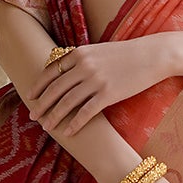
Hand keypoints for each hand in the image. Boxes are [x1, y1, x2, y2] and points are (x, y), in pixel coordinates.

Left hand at [25, 36, 169, 135]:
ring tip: (46, 126)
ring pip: (67, 102)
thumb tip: (66, 72)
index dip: (38, 85)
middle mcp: (83, 66)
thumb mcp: (99, 50)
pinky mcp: (108, 94)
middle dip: (41, 104)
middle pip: (55, 88)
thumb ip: (82, 59)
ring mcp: (95, 80)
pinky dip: (75, 123)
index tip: (30, 96)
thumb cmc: (127, 53)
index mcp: (79, 53)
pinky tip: (68, 132)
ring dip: (54, 116)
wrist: (152, 55)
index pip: (51, 71)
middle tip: (32, 115)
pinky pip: (86, 112)